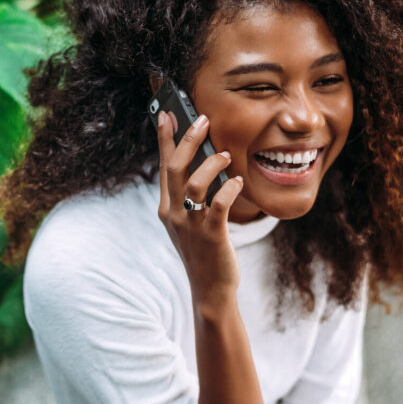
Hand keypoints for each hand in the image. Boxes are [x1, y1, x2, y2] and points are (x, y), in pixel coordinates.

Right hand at [156, 111, 245, 311]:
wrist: (210, 289)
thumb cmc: (204, 251)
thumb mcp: (190, 221)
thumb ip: (190, 196)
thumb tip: (206, 160)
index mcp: (166, 208)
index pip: (164, 166)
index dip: (164, 139)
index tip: (166, 113)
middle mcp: (174, 214)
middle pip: (175, 167)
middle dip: (188, 140)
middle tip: (202, 120)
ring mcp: (190, 225)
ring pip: (194, 183)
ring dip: (212, 164)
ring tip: (227, 156)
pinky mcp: (211, 236)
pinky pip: (218, 205)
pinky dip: (229, 188)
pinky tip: (238, 182)